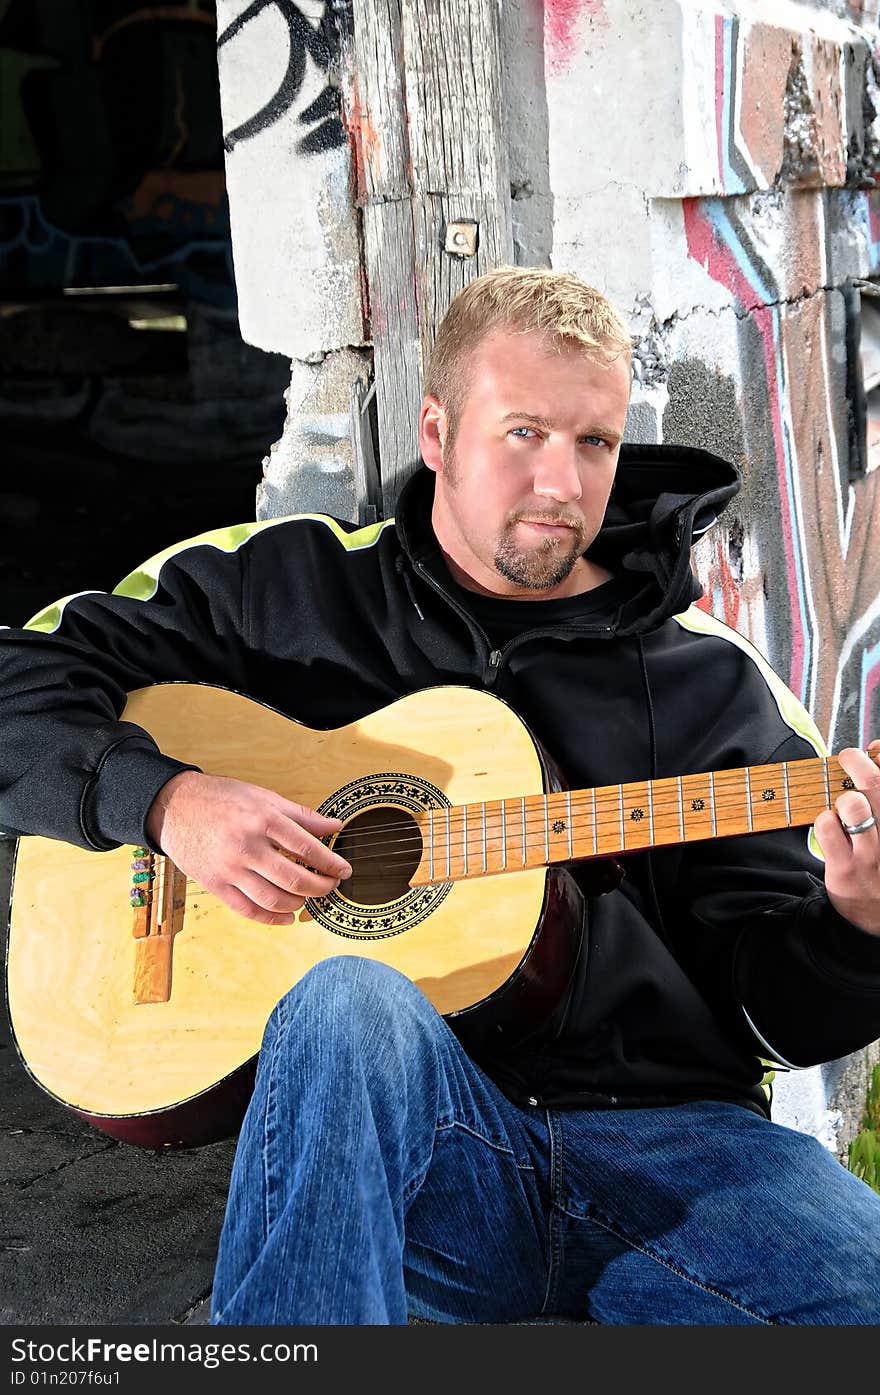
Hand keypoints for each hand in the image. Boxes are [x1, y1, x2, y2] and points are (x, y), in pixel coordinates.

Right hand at [145, 770, 351, 925]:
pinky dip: (272, 918)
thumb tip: (334, 826)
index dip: (330, 863)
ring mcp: (230, 869)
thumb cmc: (221, 799)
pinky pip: (248, 910)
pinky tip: (287, 916)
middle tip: (330, 886)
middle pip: (294, 878)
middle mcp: (247, 846)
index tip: (344, 870)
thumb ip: (301, 815)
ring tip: (309, 897)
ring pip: (273, 899)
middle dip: (321, 887)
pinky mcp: (215, 885)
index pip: (307, 848)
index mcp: (263, 819)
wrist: (174, 807)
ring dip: (299, 903)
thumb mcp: (264, 797)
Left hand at [813, 740, 879, 935]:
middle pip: (874, 781)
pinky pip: (826, 824)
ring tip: (843, 808)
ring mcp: (873, 852)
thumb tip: (874, 752)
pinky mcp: (847, 867)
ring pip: (850, 801)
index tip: (873, 752)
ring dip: (841, 797)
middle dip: (855, 760)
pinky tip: (832, 830)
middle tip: (847, 759)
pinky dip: (824, 820)